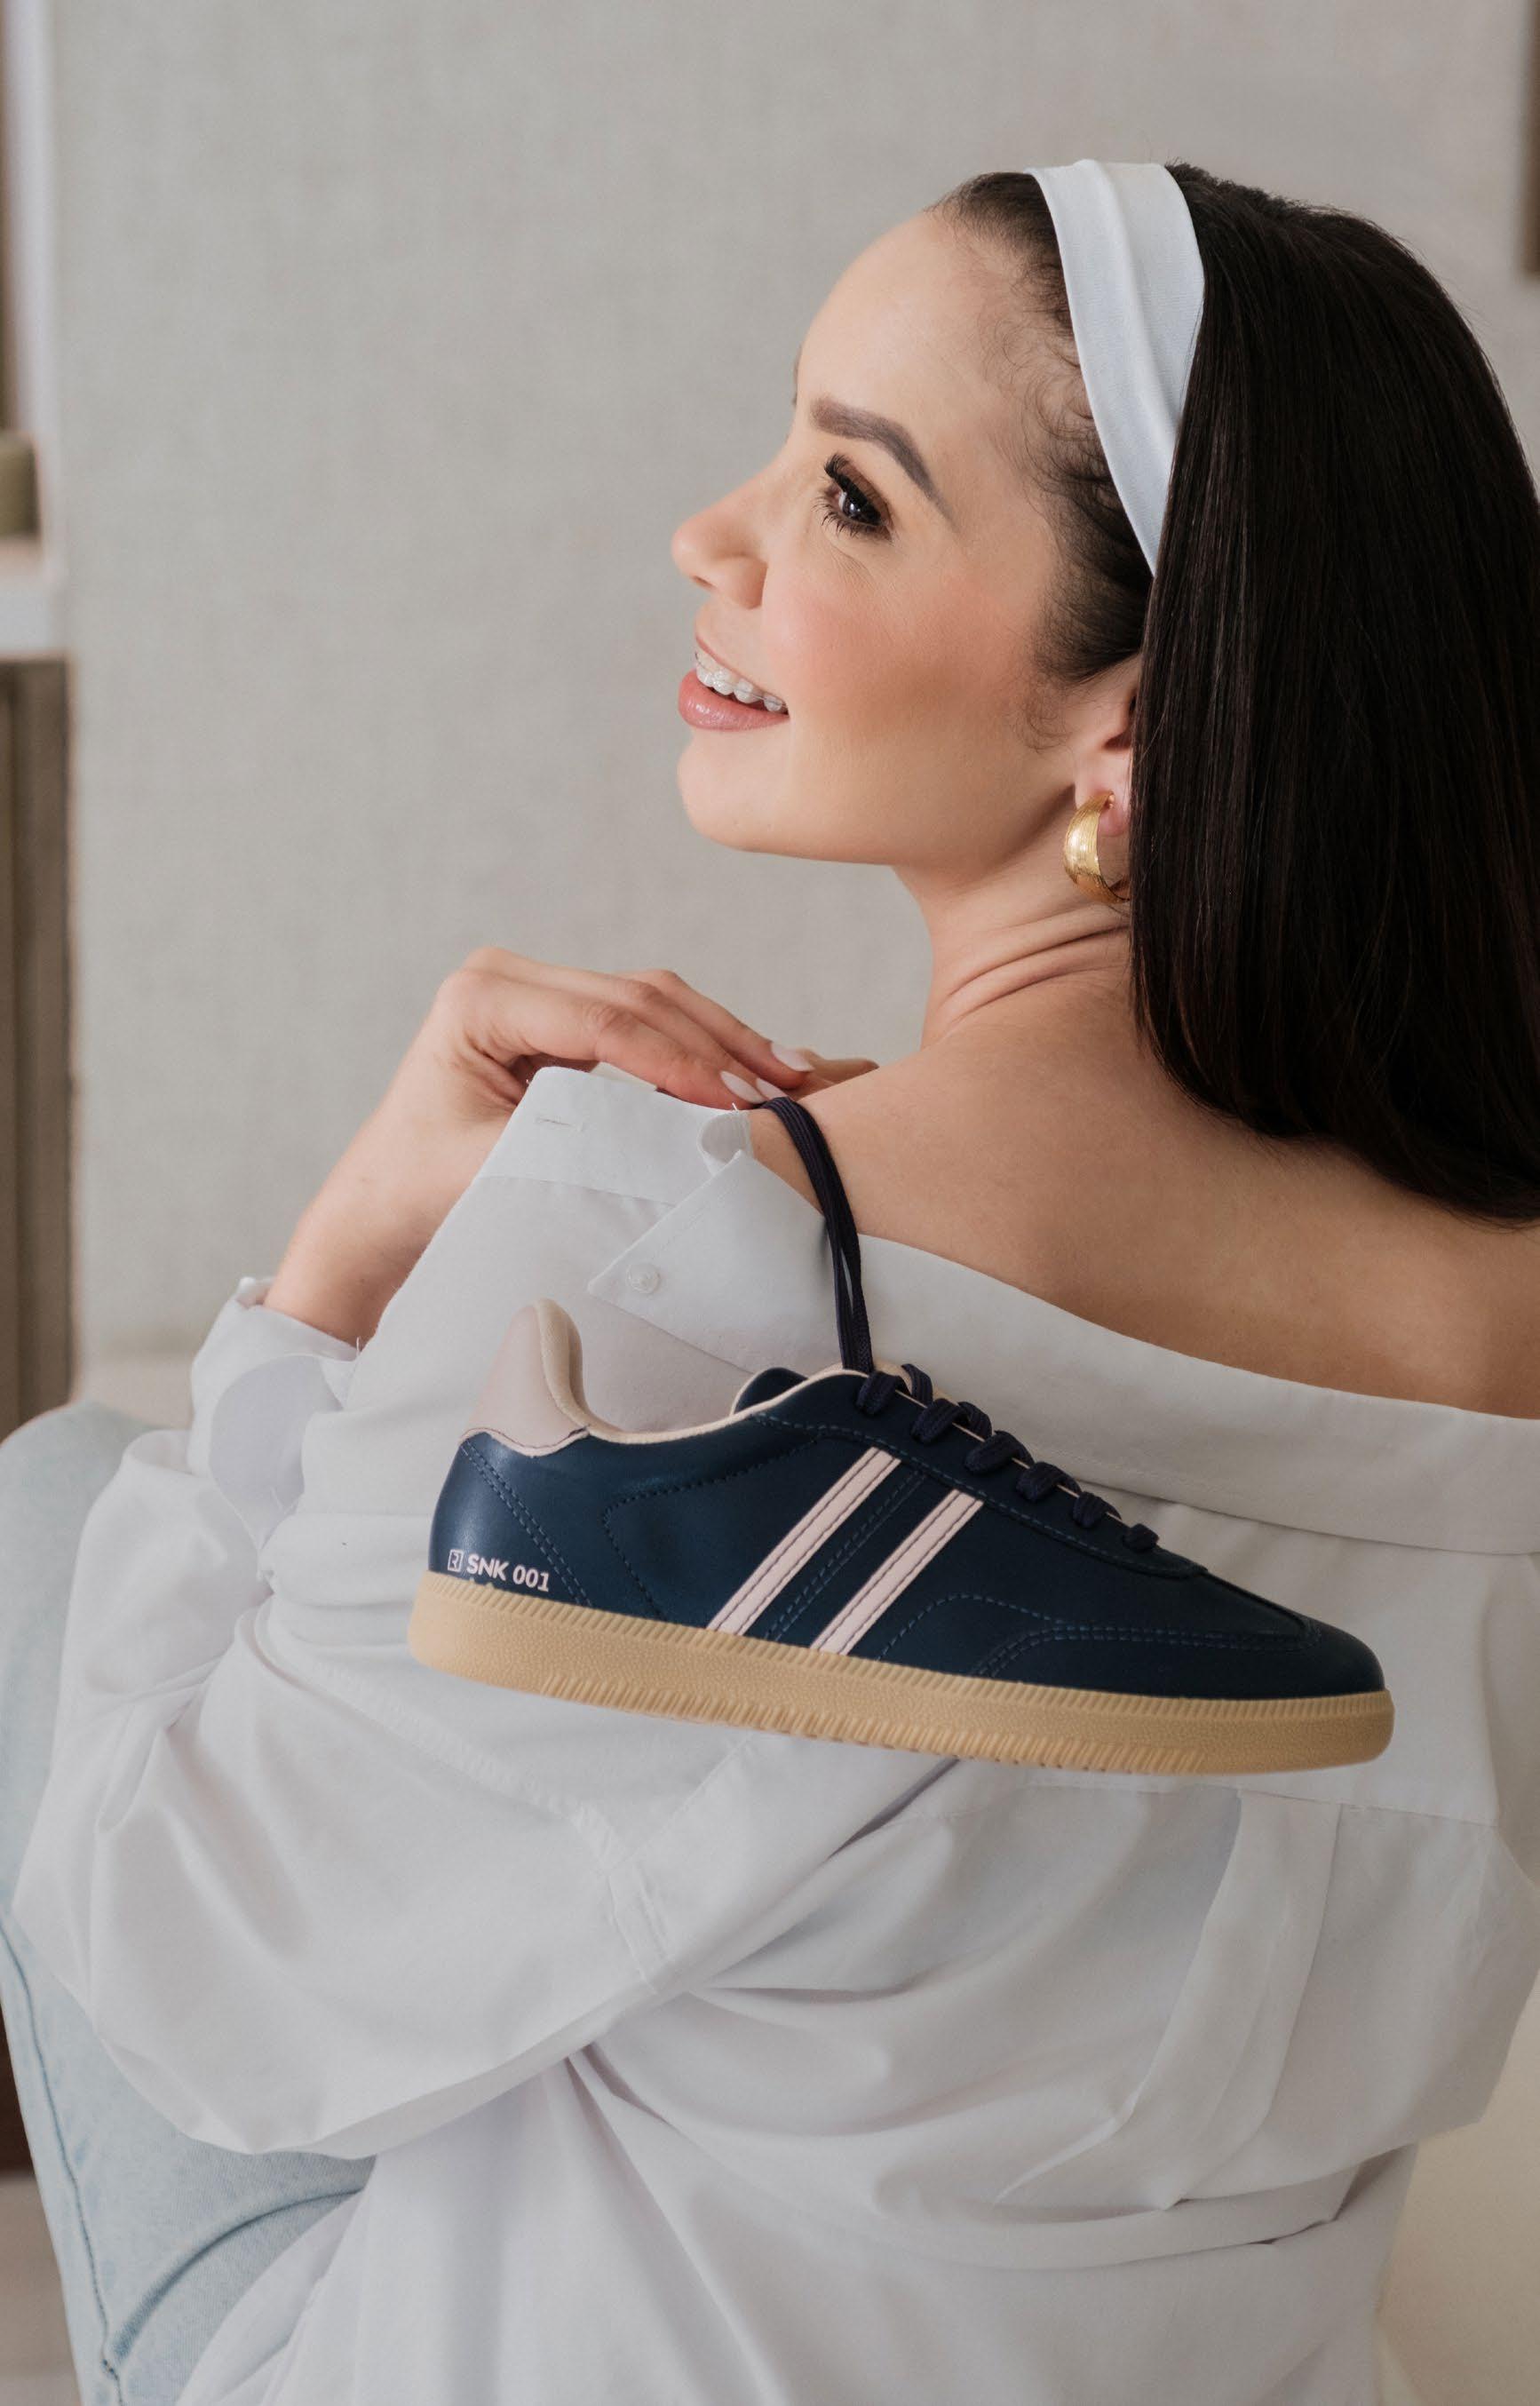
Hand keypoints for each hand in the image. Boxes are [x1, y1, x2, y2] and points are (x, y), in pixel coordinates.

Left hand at [262, 947, 877, 1343]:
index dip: (675, 1060)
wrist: (385, 1205)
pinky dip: (698, 1046)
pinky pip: (644, 1020)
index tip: (732, 1103)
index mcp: (479, 998)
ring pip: (651, 1000)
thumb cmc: (425, 1192)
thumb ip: (582, 1139)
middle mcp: (507, 977)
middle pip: (636, 997)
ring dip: (720, 1039)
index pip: (602, 1021)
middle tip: (781, 1086)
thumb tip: (679, 1134)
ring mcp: (536, 990)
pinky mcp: (561, 1017)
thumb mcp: (498, 1166)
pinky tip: (751, 1071)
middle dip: (714, 1044)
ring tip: (786, 1074)